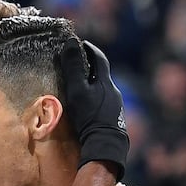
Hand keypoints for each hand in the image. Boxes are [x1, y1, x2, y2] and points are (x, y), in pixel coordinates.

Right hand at [60, 39, 129, 179]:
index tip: (81, 44)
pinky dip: (94, 99)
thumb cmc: (89, 115)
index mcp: (106, 82)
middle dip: (90, 68)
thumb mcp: (77, 89)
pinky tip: (87, 107)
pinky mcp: (113, 119)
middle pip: (102, 75)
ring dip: (92, 86)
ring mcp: (115, 106)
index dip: (90, 49)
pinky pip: (103, 103)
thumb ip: (74, 67)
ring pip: (103, 90)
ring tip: (79, 87)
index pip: (99, 59)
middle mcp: (114, 92)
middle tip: (77, 65)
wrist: (105, 143)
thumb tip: (70, 42)